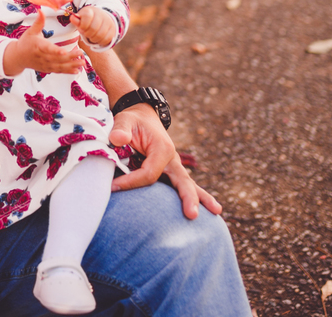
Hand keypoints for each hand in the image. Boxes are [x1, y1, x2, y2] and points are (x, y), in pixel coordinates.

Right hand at [2, 13, 84, 75]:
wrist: (18, 57)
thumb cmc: (25, 42)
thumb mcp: (31, 31)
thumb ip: (39, 22)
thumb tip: (41, 10)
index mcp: (38, 46)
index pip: (48, 49)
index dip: (56, 51)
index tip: (64, 52)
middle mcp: (42, 57)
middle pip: (57, 58)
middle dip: (70, 57)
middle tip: (81, 53)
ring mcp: (45, 64)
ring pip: (59, 66)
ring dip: (71, 65)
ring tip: (82, 62)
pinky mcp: (47, 69)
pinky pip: (58, 71)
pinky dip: (67, 71)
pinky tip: (77, 70)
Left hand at [69, 5, 114, 47]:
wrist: (100, 17)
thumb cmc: (87, 19)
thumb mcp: (80, 18)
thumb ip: (76, 20)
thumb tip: (72, 18)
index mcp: (91, 10)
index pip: (87, 17)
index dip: (83, 26)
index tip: (82, 28)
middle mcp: (101, 15)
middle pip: (93, 28)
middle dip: (87, 34)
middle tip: (86, 33)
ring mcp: (108, 22)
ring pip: (100, 35)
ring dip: (93, 39)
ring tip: (91, 36)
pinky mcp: (113, 29)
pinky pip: (106, 39)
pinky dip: (100, 41)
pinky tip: (97, 38)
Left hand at [108, 106, 222, 218]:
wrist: (141, 116)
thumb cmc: (133, 121)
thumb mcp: (125, 120)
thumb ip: (121, 129)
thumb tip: (117, 139)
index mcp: (162, 149)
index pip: (149, 174)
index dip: (132, 182)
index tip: (114, 187)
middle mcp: (172, 159)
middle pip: (182, 181)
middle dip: (187, 198)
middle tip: (192, 215)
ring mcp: (174, 166)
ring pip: (188, 185)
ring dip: (200, 199)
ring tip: (217, 212)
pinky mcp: (170, 171)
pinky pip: (181, 185)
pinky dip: (192, 197)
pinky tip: (204, 211)